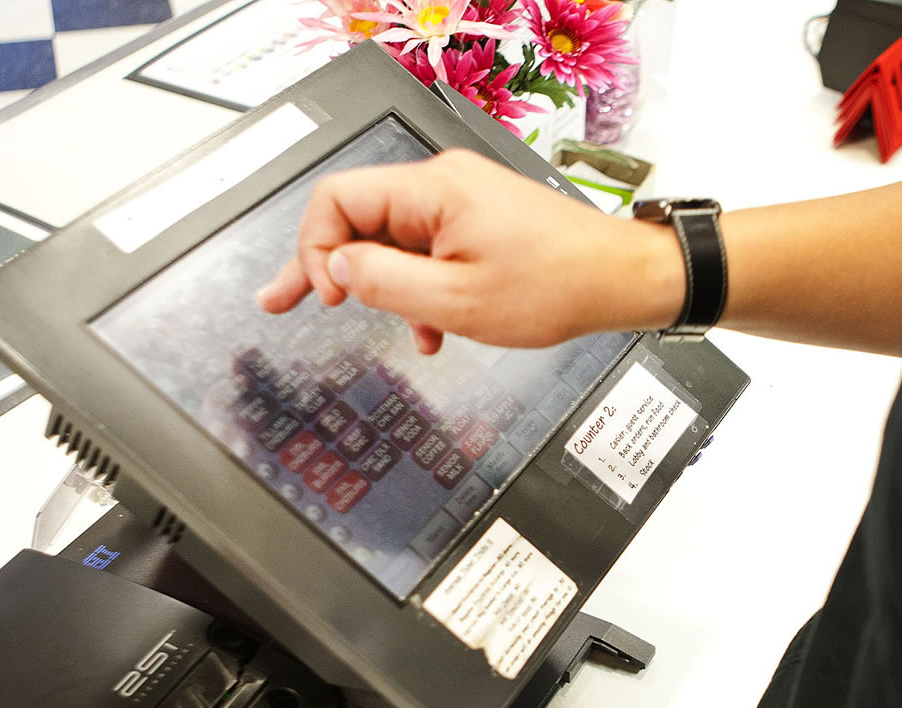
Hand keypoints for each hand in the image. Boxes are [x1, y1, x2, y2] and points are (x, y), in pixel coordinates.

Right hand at [256, 149, 683, 353]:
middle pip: (358, 218)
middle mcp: (444, 182)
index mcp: (433, 190)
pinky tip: (432, 326)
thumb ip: (385, 283)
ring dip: (388, 289)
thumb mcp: (456, 300)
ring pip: (394, 240)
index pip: (337, 200)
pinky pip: (427, 248)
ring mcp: (462, 198)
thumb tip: (336, 270)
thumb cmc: (557, 285)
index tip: (325, 296)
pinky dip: (421, 286)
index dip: (316, 249)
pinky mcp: (478, 218)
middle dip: (328, 268)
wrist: (619, 279)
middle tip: (282, 301)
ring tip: (400, 332)